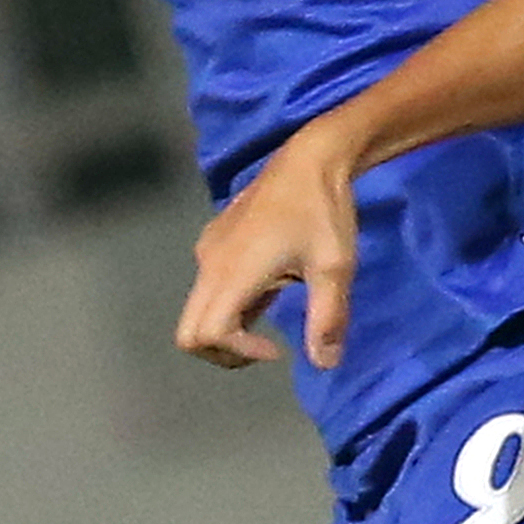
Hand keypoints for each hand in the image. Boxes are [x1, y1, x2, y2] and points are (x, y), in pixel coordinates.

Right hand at [177, 134, 358, 367]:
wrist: (311, 157)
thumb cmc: (324, 210)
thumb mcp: (334, 268)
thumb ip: (327, 320)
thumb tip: (325, 366)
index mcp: (233, 272)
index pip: (207, 334)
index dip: (239, 353)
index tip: (279, 348)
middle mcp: (210, 263)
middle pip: (189, 332)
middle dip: (223, 353)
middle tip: (264, 349)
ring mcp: (209, 251)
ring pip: (197, 312)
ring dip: (228, 331)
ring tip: (270, 323)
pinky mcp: (215, 241)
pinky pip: (209, 290)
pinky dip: (230, 307)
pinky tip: (269, 292)